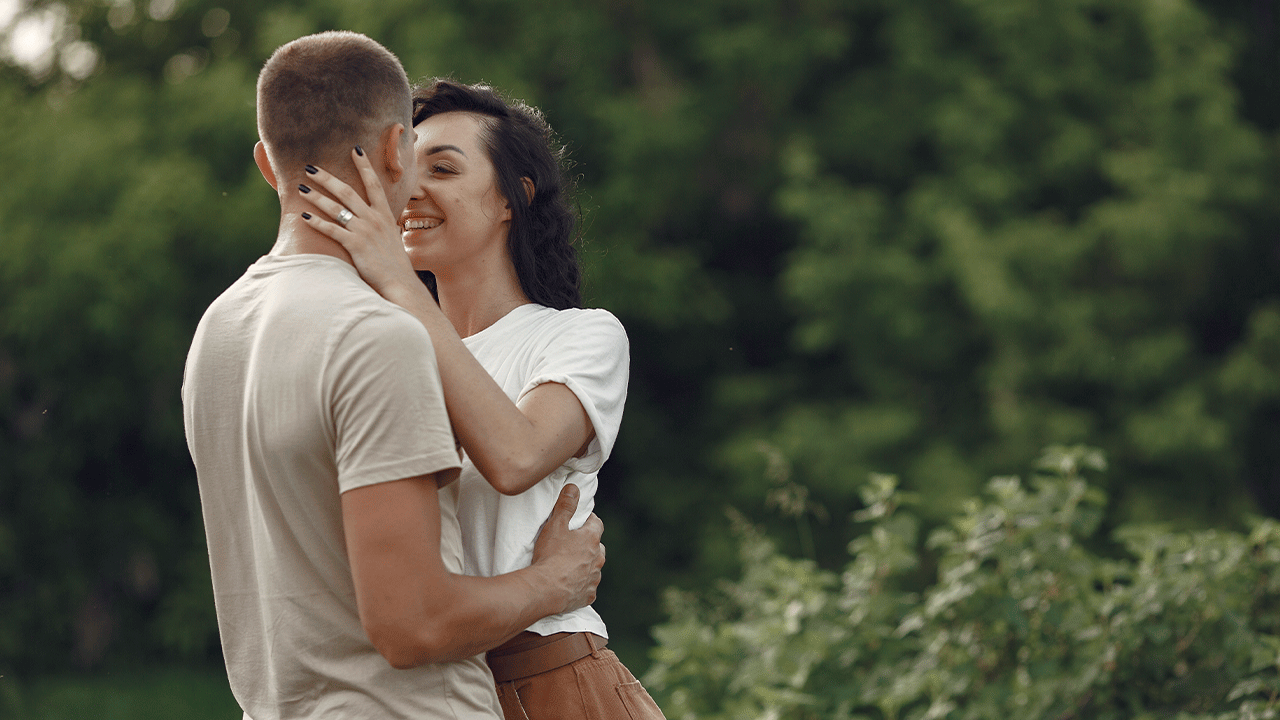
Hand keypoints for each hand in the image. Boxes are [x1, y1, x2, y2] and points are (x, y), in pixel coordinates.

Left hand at [298, 149, 418, 300]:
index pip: (374, 184)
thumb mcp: (392, 238)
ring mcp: (364, 231)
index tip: (355, 149)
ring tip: (301, 188)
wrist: (400, 283)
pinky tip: (304, 217)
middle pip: (347, 191)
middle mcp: (374, 219)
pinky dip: (317, 222)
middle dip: (327, 177)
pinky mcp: (355, 245)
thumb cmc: (395, 264)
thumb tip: (376, 220)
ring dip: (316, 196)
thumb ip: (382, 226)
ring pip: (336, 208)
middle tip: (310, 167)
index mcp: (385, 215)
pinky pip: (331, 230)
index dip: (364, 165)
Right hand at [531, 483, 604, 614]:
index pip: (596, 523)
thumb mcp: (555, 525)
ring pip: (594, 568)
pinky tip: (569, 584)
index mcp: (591, 539)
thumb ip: (565, 506)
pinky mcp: (588, 595)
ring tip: (568, 566)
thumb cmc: (549, 555)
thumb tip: (574, 488)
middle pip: (597, 547)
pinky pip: (587, 587)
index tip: (580, 521)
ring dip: (585, 565)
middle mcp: (598, 558)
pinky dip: (581, 585)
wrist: (545, 589)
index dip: (588, 520)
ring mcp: (594, 578)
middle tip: (572, 545)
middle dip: (588, 544)